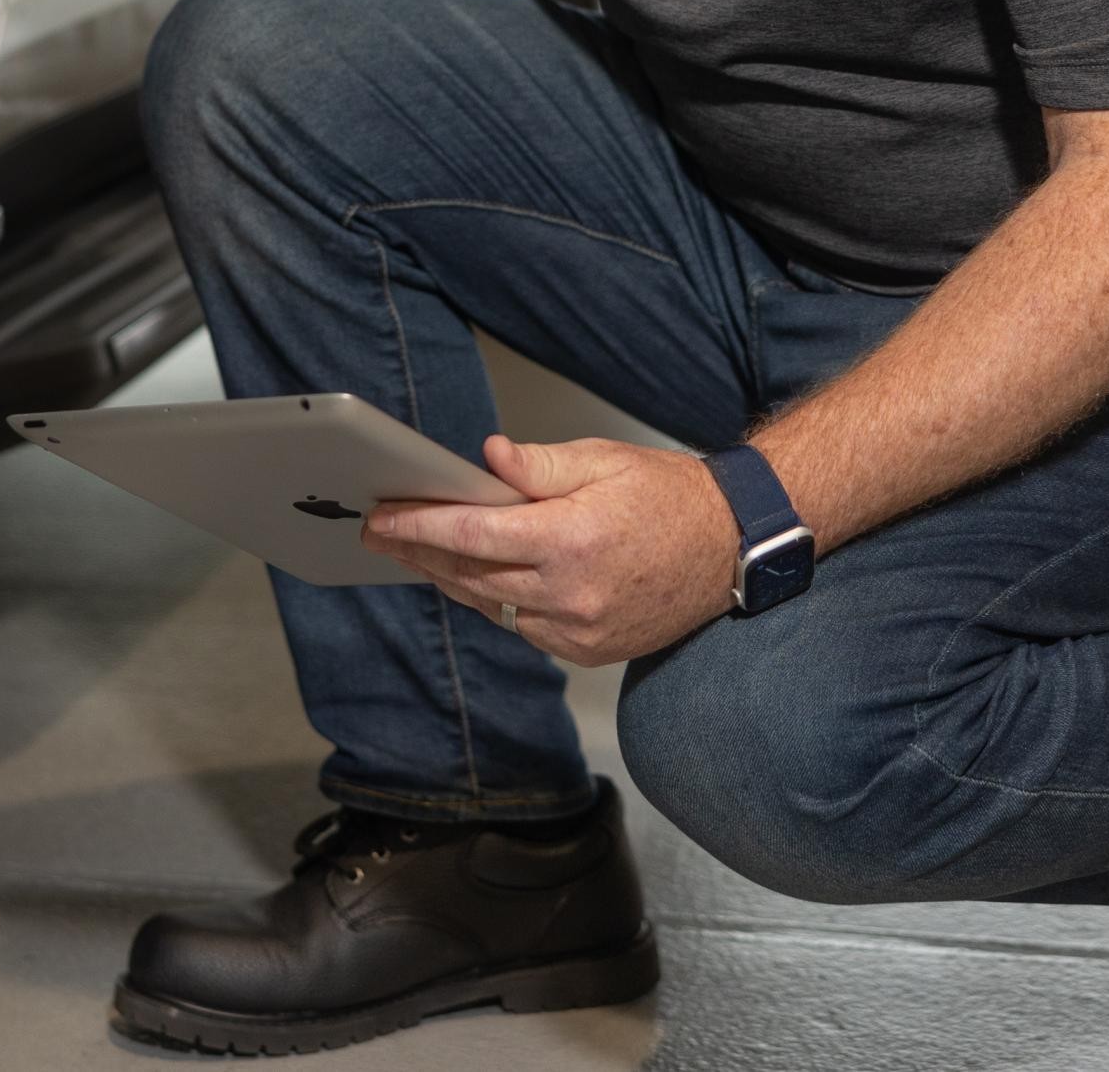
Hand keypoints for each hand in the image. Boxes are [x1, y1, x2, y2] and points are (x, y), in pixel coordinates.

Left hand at [364, 436, 742, 667]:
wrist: (728, 549)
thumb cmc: (667, 496)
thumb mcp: (602, 461)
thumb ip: (537, 466)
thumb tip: (485, 458)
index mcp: (571, 540)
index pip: (472, 536)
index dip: (419, 526)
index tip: (382, 516)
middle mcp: (570, 594)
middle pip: (470, 575)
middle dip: (419, 552)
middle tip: (380, 532)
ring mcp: (578, 630)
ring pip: (490, 606)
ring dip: (448, 579)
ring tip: (413, 552)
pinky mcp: (586, 650)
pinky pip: (520, 627)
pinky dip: (491, 601)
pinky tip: (470, 577)